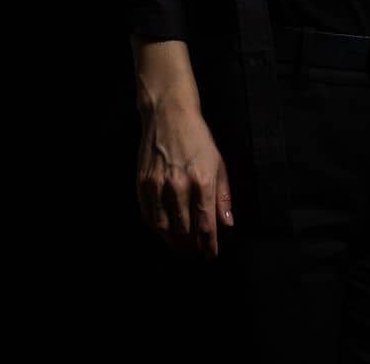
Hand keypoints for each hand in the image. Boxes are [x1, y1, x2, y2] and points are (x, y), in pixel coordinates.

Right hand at [136, 99, 233, 258]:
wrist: (168, 114)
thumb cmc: (198, 138)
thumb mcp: (218, 163)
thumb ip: (223, 196)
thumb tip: (227, 224)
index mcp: (202, 181)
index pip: (206, 225)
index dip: (209, 246)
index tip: (211, 255)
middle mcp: (179, 186)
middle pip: (184, 230)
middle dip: (192, 245)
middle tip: (196, 250)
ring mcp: (158, 185)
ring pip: (164, 227)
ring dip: (173, 241)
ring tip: (180, 245)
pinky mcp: (142, 182)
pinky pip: (148, 215)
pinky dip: (156, 228)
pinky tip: (163, 230)